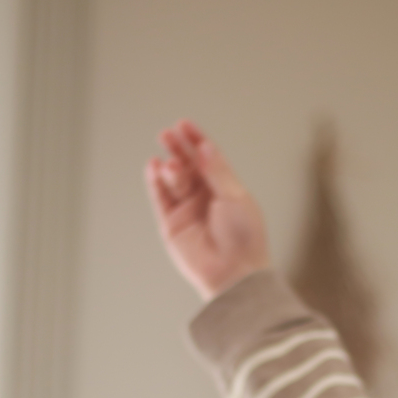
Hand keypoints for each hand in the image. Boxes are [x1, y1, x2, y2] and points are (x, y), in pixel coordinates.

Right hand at [145, 120, 270, 299]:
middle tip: (167, 134)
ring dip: (170, 168)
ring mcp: (187, 210)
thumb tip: (204, 147)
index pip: (207, 158)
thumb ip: (217, 171)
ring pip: (173, 180)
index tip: (184, 124)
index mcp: (225, 188)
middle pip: (187, 165)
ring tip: (171, 166)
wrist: (234, 273)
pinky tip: (153, 167)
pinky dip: (155, 182)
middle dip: (177, 149)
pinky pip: (160, 198)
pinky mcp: (172, 224)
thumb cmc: (244, 237)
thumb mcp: (235, 197)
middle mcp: (204, 197)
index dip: (196, 140)